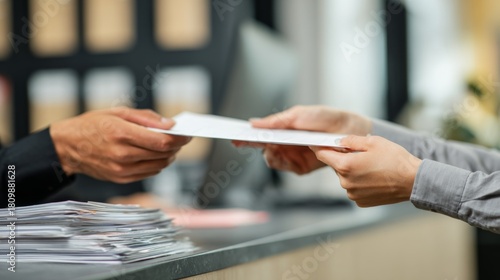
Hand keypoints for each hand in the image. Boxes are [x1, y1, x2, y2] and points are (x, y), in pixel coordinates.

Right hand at [50, 107, 190, 182]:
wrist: (67, 147)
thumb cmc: (92, 125)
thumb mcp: (118, 112)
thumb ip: (147, 118)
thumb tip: (171, 124)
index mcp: (121, 134)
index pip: (162, 141)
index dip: (180, 138)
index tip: (188, 134)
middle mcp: (122, 154)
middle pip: (163, 154)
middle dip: (177, 146)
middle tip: (181, 137)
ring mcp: (122, 170)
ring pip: (159, 165)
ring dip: (169, 155)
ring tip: (169, 145)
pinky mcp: (122, 179)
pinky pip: (150, 172)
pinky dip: (158, 163)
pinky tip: (156, 154)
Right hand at [232, 105, 371, 173]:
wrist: (349, 131)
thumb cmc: (325, 118)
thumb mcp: (299, 114)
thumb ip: (276, 121)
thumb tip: (253, 123)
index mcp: (282, 130)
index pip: (259, 134)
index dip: (245, 136)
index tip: (234, 136)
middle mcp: (284, 144)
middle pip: (261, 148)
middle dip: (253, 146)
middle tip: (248, 143)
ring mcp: (291, 156)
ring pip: (271, 159)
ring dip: (271, 153)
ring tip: (276, 146)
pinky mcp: (300, 168)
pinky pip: (285, 168)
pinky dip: (284, 161)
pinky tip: (289, 153)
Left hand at [310, 135, 421, 206]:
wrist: (413, 181)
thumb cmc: (395, 160)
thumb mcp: (372, 142)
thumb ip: (350, 140)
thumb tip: (338, 141)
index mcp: (345, 166)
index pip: (322, 155)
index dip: (319, 147)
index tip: (315, 143)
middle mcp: (345, 182)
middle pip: (335, 166)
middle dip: (343, 158)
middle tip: (360, 154)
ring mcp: (352, 194)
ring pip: (345, 178)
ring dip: (352, 171)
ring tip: (372, 166)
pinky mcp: (360, 202)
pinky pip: (354, 188)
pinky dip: (359, 182)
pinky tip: (373, 177)